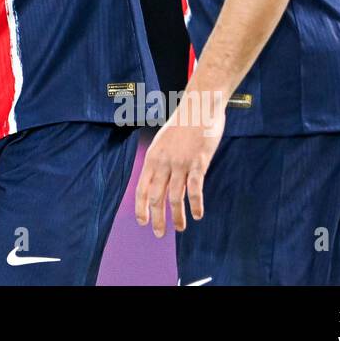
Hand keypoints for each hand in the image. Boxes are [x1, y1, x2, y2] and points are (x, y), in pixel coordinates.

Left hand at [134, 97, 224, 237]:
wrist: (199, 106)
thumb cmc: (183, 123)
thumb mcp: (164, 141)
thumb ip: (161, 160)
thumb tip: (159, 178)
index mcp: (153, 157)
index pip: (142, 188)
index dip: (140, 207)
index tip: (142, 222)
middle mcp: (164, 162)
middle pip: (156, 197)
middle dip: (157, 218)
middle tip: (160, 234)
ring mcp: (181, 163)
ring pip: (176, 197)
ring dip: (177, 217)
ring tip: (180, 228)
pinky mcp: (198, 163)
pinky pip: (196, 189)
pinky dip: (196, 205)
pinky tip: (198, 216)